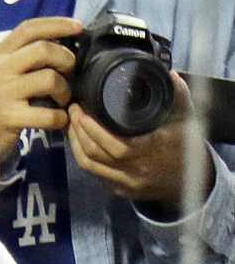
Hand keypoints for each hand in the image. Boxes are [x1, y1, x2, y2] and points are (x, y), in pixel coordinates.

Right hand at [0, 17, 82, 160]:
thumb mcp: (2, 73)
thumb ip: (25, 57)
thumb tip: (64, 44)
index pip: (29, 28)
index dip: (57, 24)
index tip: (79, 27)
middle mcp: (0, 69)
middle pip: (44, 49)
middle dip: (66, 59)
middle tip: (70, 74)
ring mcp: (3, 93)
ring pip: (49, 79)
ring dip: (65, 91)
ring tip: (62, 101)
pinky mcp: (9, 117)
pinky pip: (48, 114)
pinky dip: (60, 118)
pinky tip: (58, 121)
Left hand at [67, 72, 213, 205]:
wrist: (192, 182)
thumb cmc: (186, 146)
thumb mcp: (187, 119)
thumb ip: (178, 95)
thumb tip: (170, 73)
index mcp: (150, 151)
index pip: (113, 144)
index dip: (91, 128)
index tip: (81, 109)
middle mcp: (135, 171)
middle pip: (94, 154)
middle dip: (77, 132)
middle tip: (72, 112)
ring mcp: (125, 183)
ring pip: (89, 166)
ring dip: (76, 144)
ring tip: (71, 125)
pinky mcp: (120, 191)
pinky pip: (95, 173)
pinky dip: (84, 156)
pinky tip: (80, 142)